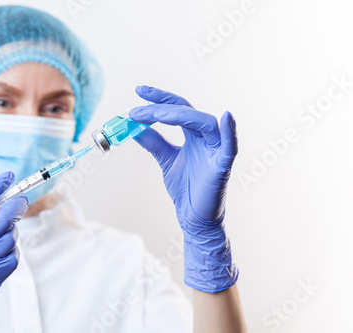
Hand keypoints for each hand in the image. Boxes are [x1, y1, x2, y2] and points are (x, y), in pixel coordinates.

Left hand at [129, 86, 237, 292]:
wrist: (193, 218)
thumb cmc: (186, 188)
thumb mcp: (166, 160)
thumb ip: (154, 142)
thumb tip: (135, 127)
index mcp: (193, 135)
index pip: (177, 108)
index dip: (159, 98)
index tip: (138, 90)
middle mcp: (206, 138)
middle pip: (187, 111)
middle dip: (161, 107)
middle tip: (137, 110)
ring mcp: (216, 150)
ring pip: (204, 123)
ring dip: (179, 116)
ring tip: (156, 115)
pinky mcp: (223, 166)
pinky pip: (231, 147)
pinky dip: (230, 132)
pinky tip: (226, 117)